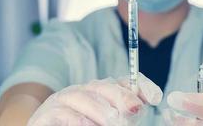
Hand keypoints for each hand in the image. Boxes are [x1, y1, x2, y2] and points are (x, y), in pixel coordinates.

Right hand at [28, 73, 162, 125]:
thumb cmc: (83, 125)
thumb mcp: (106, 120)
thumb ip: (123, 113)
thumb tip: (139, 106)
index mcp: (99, 91)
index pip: (122, 82)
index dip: (139, 86)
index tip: (155, 97)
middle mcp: (82, 91)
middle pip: (103, 87)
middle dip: (122, 97)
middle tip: (135, 111)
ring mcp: (63, 100)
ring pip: (84, 99)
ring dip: (102, 112)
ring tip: (115, 123)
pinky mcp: (47, 114)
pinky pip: (64, 114)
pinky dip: (79, 121)